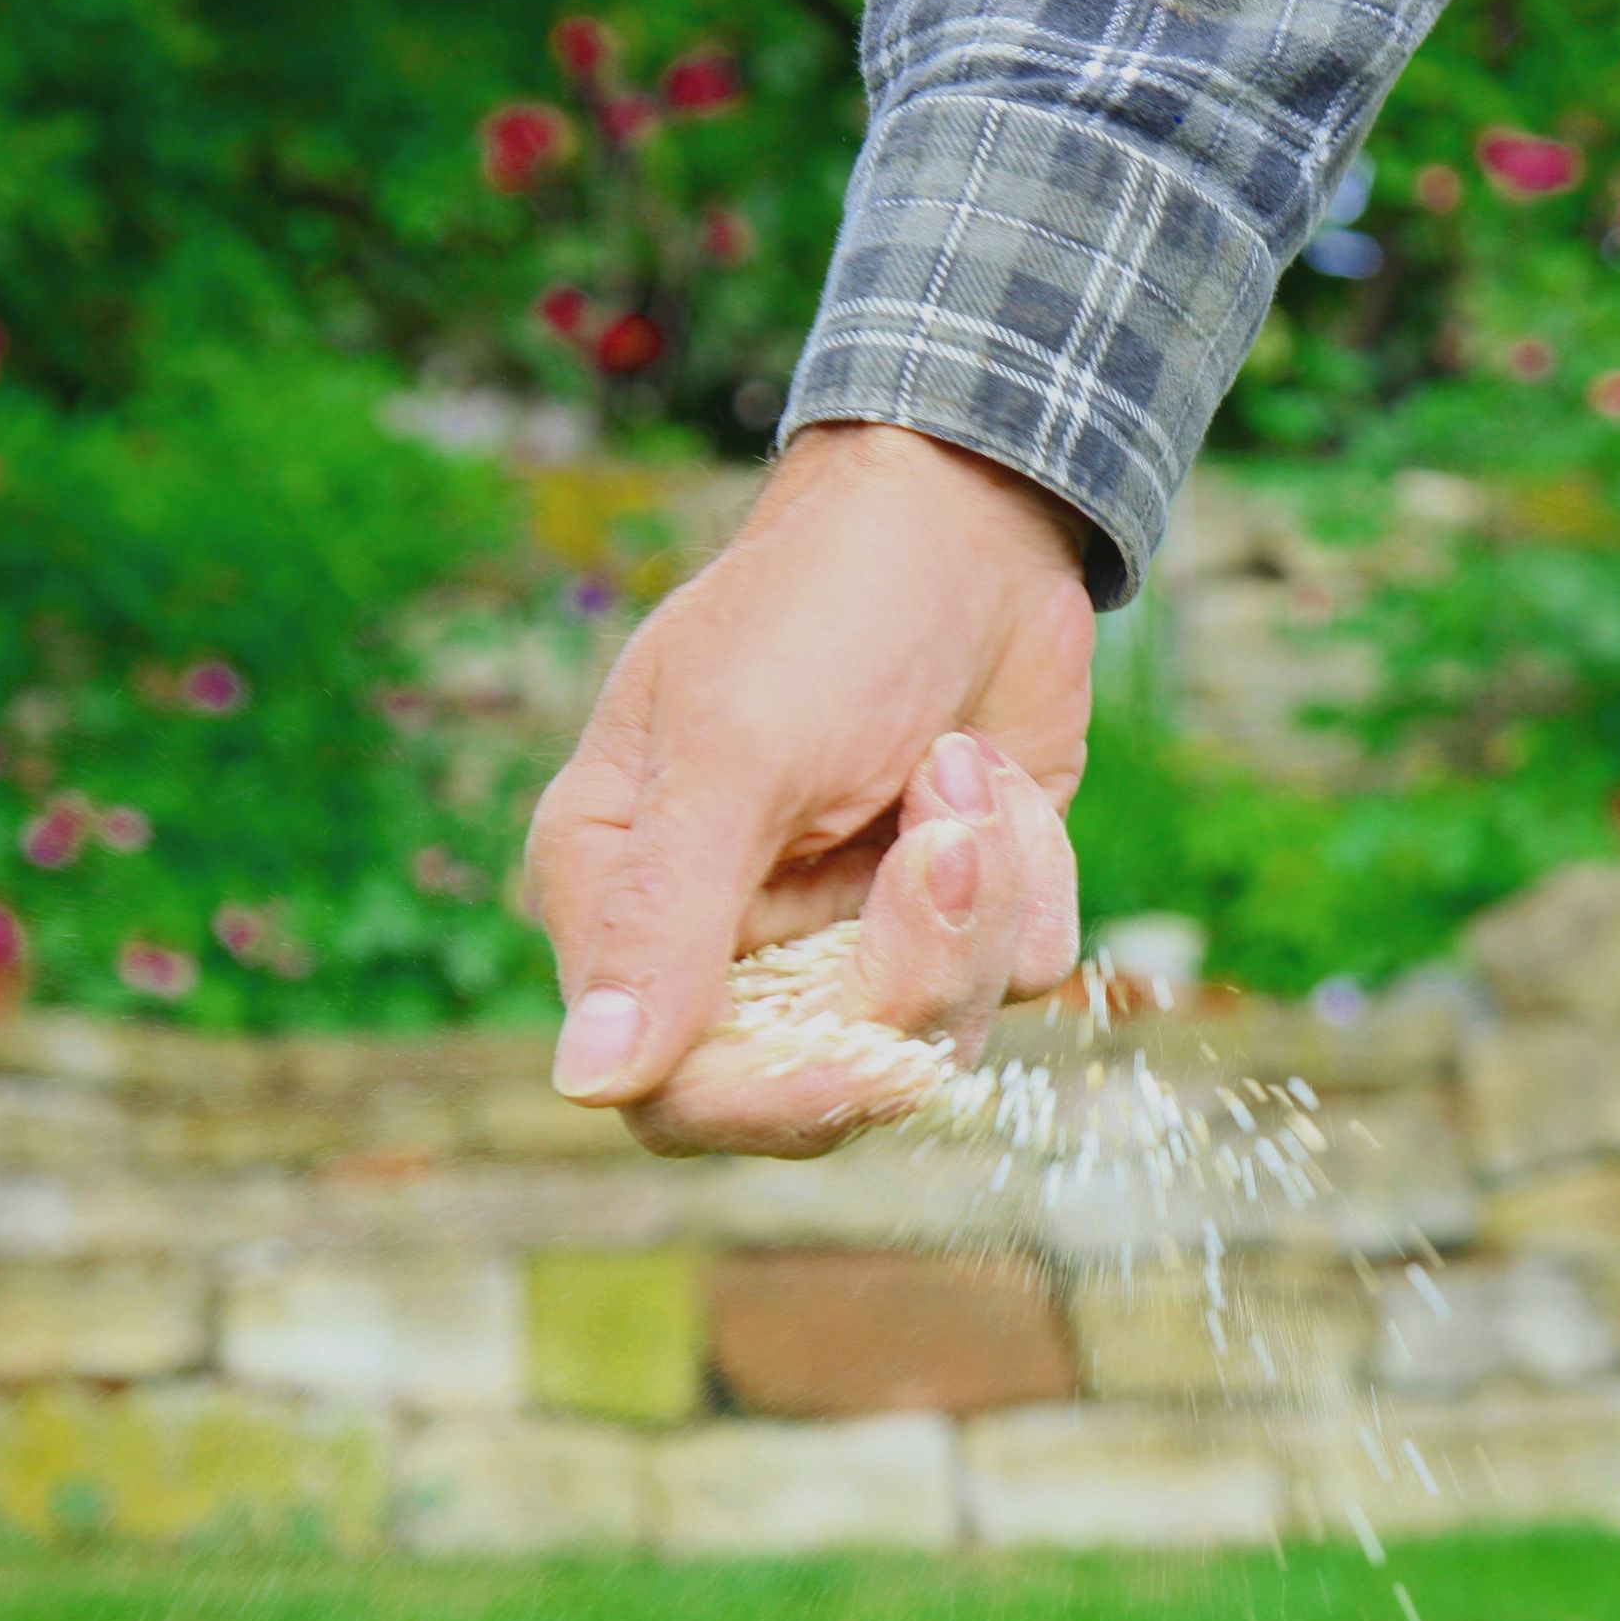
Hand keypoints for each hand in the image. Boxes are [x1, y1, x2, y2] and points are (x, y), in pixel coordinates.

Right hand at [525, 422, 1095, 1149]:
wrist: (969, 518)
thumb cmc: (821, 611)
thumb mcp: (734, 755)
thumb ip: (662, 923)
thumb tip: (587, 1083)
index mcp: (626, 900)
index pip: (672, 1092)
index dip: (775, 1102)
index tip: (874, 1056)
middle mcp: (729, 940)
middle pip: (827, 1079)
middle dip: (915, 968)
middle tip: (946, 837)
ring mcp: (850, 935)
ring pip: (942, 1032)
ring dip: (981, 901)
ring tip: (962, 768)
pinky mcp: (955, 916)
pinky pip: (1021, 973)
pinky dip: (1031, 875)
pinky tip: (992, 773)